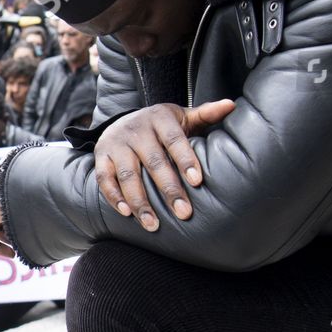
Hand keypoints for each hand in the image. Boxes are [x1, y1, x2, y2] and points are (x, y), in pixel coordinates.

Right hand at [94, 99, 234, 231]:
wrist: (121, 121)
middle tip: (183, 213)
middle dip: (169, 190)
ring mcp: (116, 143)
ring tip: (153, 224)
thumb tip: (231, 106)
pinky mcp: (101, 156)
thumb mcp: (181, 117)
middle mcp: (136, 129)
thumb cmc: (160, 126)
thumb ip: (205, 114)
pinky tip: (127, 214)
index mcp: (159, 118)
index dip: (186, 160)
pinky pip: (105, 179)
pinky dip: (114, 197)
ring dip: (140, 201)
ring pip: (128, 175)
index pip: (174, 140)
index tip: (197, 182)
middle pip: (154, 162)